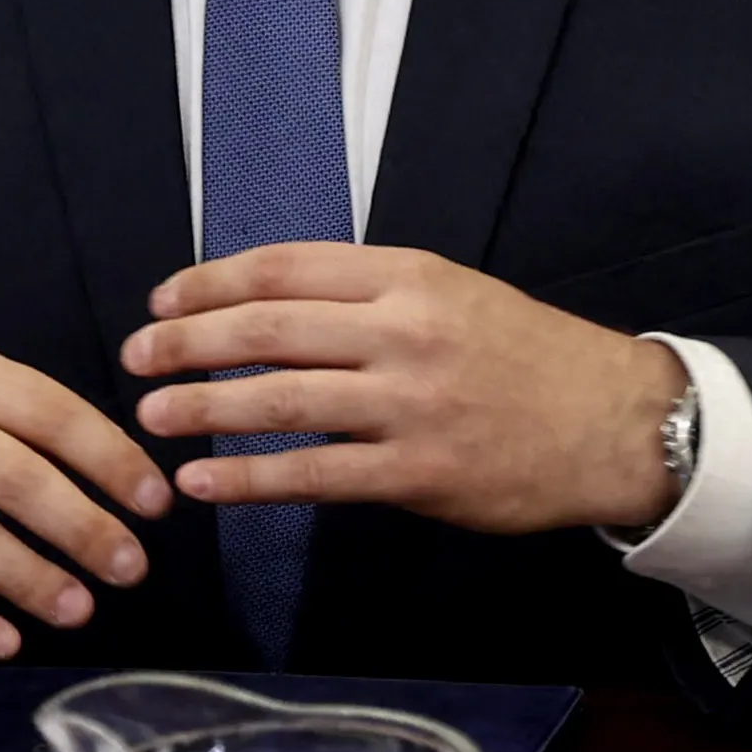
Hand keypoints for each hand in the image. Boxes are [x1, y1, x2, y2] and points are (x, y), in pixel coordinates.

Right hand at [0, 329, 170, 659]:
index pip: (46, 411)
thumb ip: (2, 400)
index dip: (109, 459)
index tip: (156, 501)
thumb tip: (102, 458)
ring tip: (80, 608)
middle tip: (132, 566)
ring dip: (28, 580)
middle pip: (12, 479)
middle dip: (83, 528)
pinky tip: (2, 639)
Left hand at [123, 242, 687, 533]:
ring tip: (153, 417)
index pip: (286, 267)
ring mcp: (410, 404)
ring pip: (279, 400)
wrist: (614, 421)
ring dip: (202, 409)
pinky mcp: (417, 472)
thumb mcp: (457, 295)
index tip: (163, 302)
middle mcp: (406, 331)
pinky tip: (204, 484)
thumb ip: (375, 298)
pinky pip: (313, 475)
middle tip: (137, 357)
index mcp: (412, 277)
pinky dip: (248, 480)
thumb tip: (273, 309)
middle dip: (186, 342)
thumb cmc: (531, 357)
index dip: (210, 283)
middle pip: (267, 328)